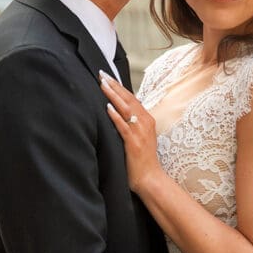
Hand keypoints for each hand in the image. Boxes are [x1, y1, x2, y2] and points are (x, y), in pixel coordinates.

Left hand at [100, 71, 163, 193]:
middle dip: (114, 85)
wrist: (150, 179)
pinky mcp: (133, 143)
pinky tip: (107, 108)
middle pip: (128, 99)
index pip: (131, 98)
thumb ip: (131, 123)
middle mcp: (145, 122)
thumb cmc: (142, 159)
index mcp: (146, 120)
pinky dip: (115, 116)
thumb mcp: (139, 136)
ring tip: (103, 85)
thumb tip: (117, 110)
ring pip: (126, 109)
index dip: (119, 86)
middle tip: (101, 74)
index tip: (107, 76)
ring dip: (113, 96)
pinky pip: (123, 126)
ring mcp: (140, 132)